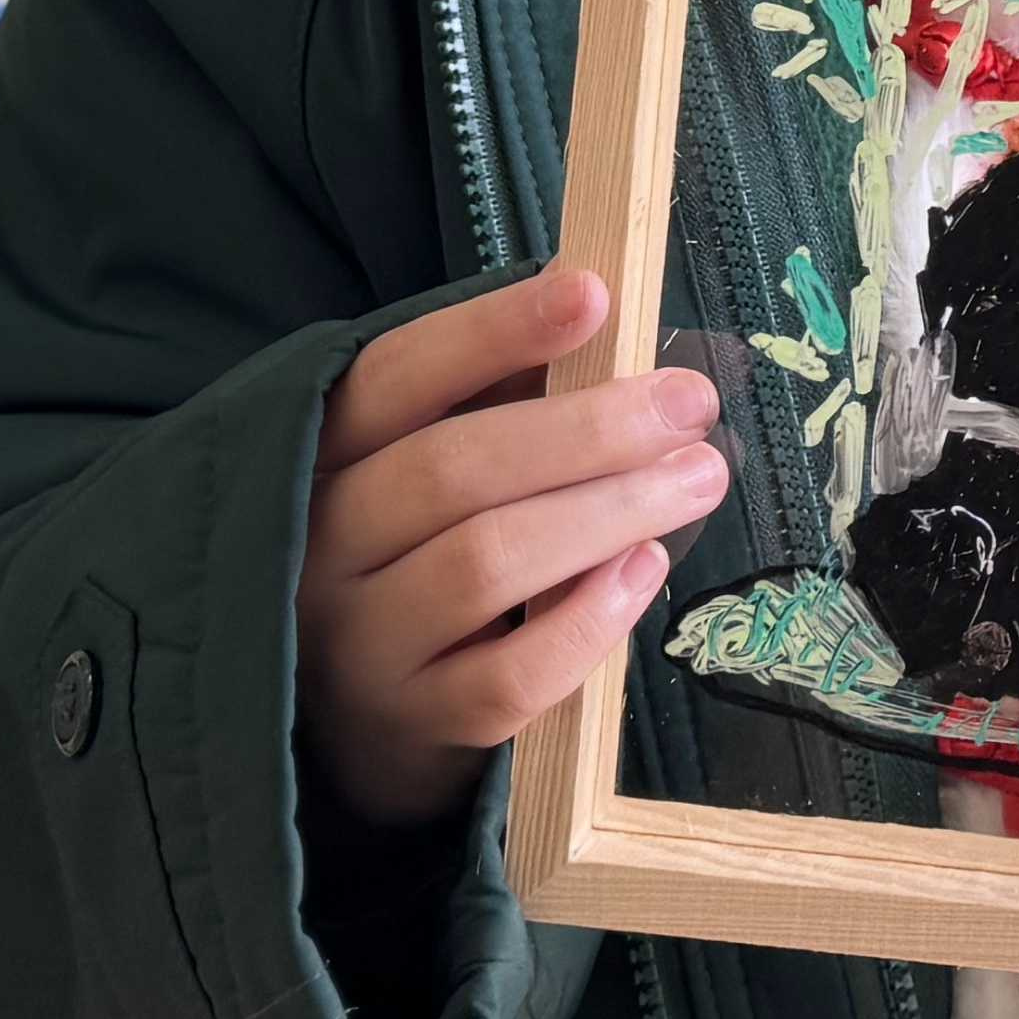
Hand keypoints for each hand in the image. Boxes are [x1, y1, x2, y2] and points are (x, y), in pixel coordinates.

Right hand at [298, 265, 727, 832]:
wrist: (357, 723)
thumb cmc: (414, 559)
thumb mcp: (429, 468)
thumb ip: (502, 402)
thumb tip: (607, 319)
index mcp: (322, 459)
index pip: (393, 377)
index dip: (490, 331)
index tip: (593, 293)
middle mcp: (320, 548)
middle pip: (449, 471)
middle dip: (585, 429)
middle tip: (689, 403)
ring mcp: (361, 645)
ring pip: (482, 565)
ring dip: (605, 512)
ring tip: (698, 478)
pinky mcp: (414, 726)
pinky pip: (507, 677)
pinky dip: (585, 622)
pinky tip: (644, 571)